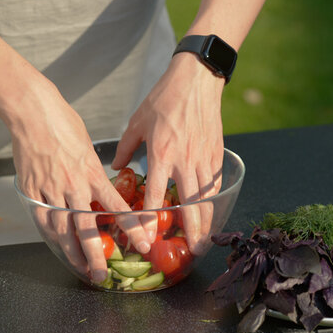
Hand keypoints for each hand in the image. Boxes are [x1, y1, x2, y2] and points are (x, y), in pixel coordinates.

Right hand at [11, 82, 149, 283]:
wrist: (32, 112)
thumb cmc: (62, 121)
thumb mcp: (88, 145)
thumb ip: (94, 168)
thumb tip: (99, 183)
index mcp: (92, 173)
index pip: (116, 207)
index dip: (131, 228)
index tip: (143, 242)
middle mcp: (72, 186)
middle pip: (85, 229)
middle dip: (96, 255)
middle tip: (102, 274)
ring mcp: (50, 189)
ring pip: (62, 230)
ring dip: (72, 252)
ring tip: (80, 267)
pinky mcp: (32, 189)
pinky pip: (42, 218)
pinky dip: (50, 235)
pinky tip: (57, 245)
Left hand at [112, 53, 224, 254]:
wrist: (196, 80)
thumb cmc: (163, 99)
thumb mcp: (137, 122)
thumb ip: (125, 148)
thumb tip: (115, 167)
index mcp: (161, 153)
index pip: (157, 194)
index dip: (152, 219)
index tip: (148, 237)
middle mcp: (185, 160)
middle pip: (190, 204)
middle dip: (191, 231)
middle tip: (190, 251)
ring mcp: (204, 158)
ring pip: (207, 198)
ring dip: (206, 222)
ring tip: (203, 241)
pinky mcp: (216, 154)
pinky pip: (214, 184)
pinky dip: (213, 201)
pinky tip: (210, 213)